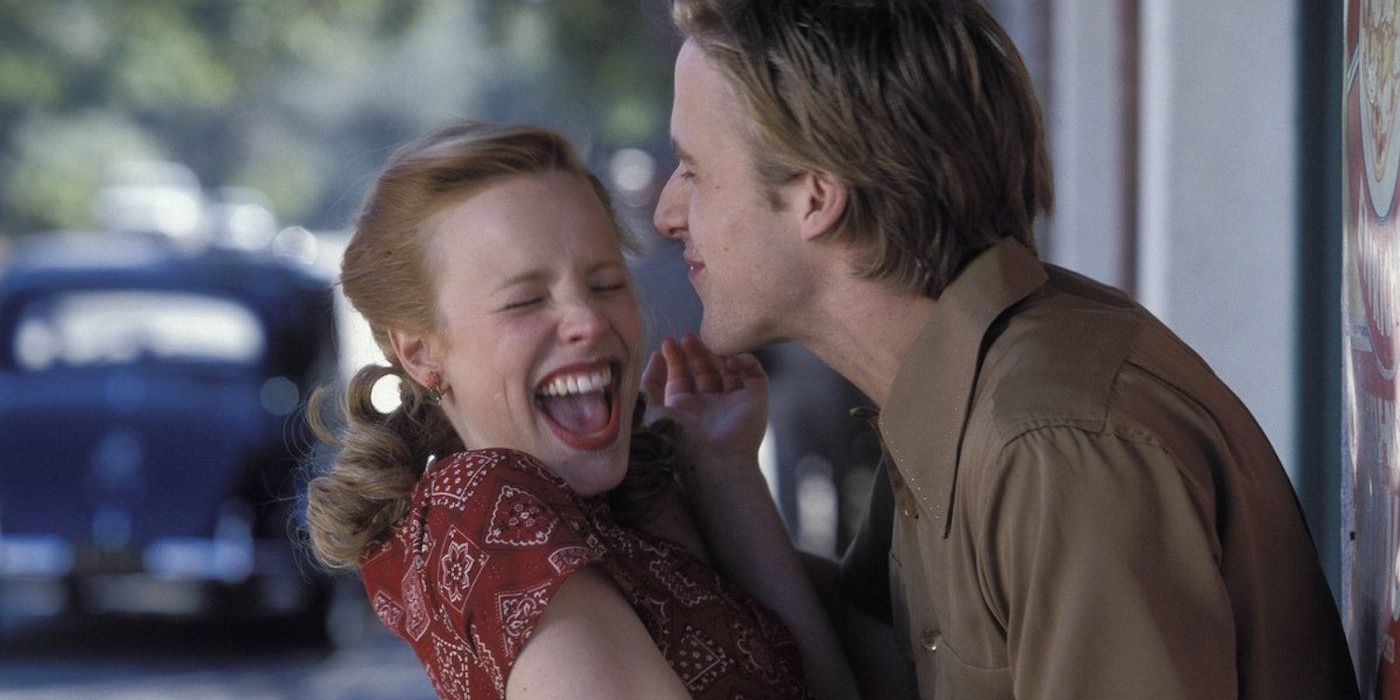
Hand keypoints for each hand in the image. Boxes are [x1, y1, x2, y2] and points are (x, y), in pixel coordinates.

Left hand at [641, 333, 767, 469]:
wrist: (710, 460)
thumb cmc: (676, 439)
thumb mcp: (651, 409)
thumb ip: (649, 383)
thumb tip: (656, 356)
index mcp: (685, 412)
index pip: (681, 379)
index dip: (675, 359)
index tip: (667, 342)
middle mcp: (710, 408)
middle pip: (704, 371)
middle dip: (695, 352)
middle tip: (686, 337)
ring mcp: (733, 404)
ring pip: (728, 369)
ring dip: (717, 352)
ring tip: (703, 338)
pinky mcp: (756, 401)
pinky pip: (754, 374)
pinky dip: (745, 360)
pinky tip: (728, 358)